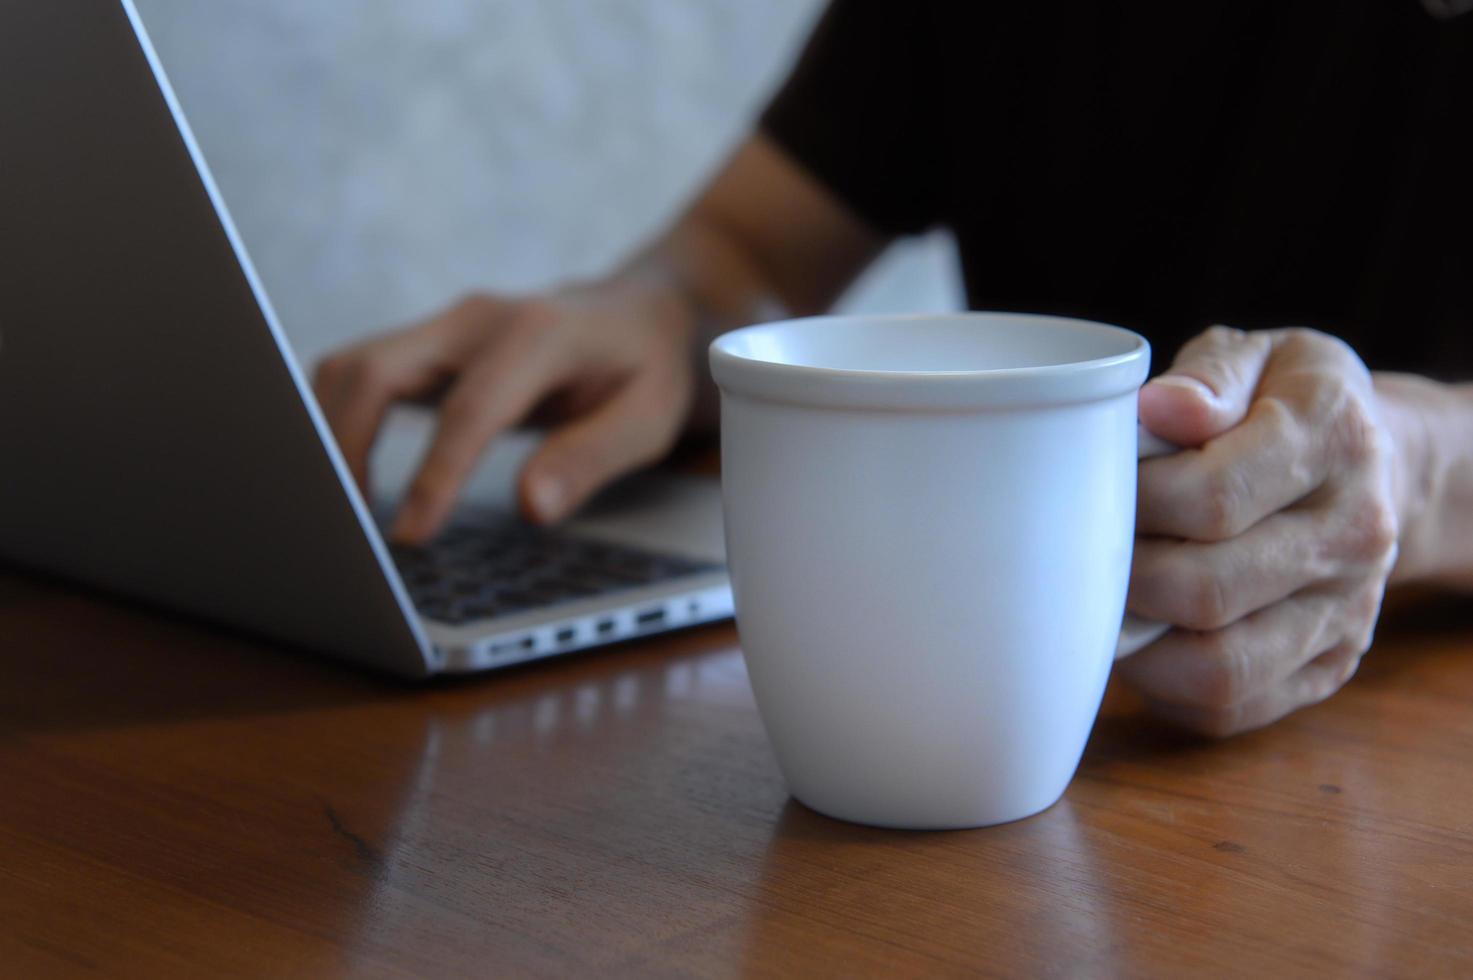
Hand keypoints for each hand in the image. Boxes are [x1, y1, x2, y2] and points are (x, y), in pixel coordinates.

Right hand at [312, 280, 696, 542]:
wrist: (643, 311)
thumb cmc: (649, 369)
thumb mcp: (649, 419)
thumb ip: (591, 458)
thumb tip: (532, 507)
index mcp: (538, 335)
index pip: (469, 410)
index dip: (433, 476)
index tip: (407, 536)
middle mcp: (478, 319)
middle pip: (375, 370)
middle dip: (344, 447)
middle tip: (346, 527)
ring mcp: (445, 327)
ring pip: (352, 366)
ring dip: (328, 433)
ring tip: (339, 509)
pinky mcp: (428, 345)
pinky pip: (360, 374)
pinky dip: (338, 421)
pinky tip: (348, 478)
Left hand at [1120, 326, 1400, 735]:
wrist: (1374, 462)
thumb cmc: (1282, 402)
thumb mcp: (1259, 355)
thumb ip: (1210, 375)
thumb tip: (1158, 409)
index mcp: (1334, 438)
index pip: (1213, 496)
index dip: (1133, 502)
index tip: (1093, 487)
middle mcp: (1354, 532)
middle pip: (1207, 589)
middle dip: (1121, 575)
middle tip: (1078, 552)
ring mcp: (1346, 610)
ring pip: (1220, 666)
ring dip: (1137, 642)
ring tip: (1101, 600)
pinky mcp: (1327, 666)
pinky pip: (1231, 706)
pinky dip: (1164, 685)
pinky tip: (1138, 638)